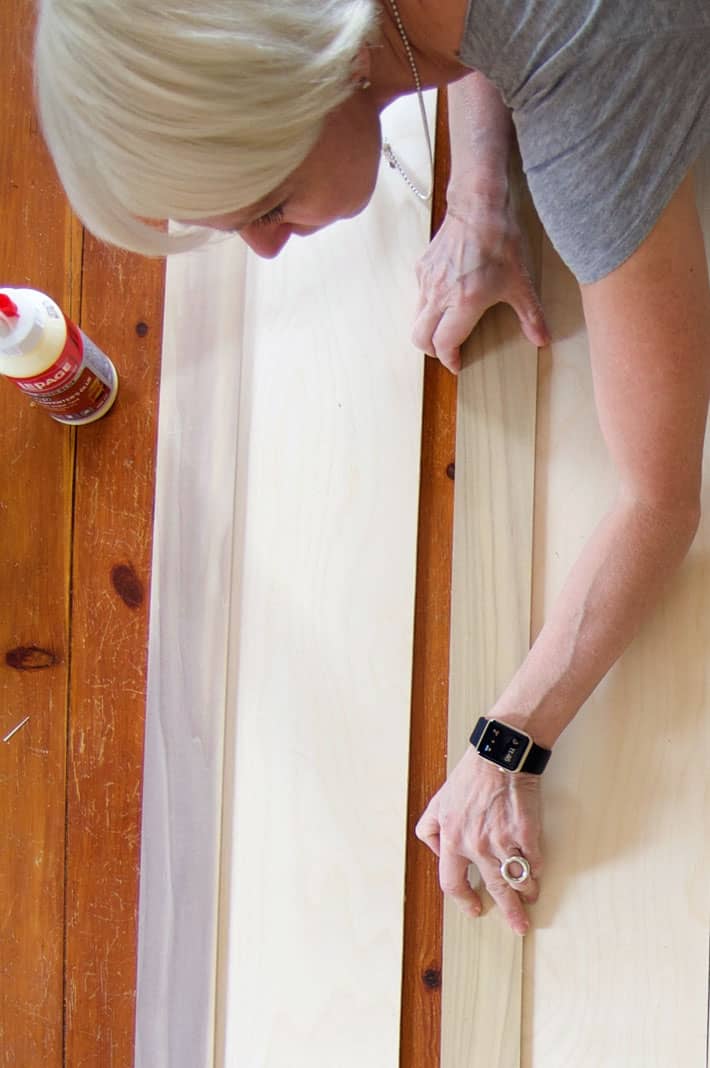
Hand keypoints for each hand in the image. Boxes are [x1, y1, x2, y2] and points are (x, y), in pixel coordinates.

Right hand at [412, 197, 549, 373]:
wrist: (479, 206)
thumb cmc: (499, 241)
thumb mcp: (520, 282)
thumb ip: (530, 315)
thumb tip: (542, 339)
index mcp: (462, 303)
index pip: (443, 343)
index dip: (448, 358)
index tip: (457, 363)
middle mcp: (439, 295)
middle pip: (420, 338)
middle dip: (432, 350)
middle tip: (447, 350)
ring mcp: (427, 281)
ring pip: (416, 319)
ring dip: (428, 330)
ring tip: (445, 328)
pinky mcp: (422, 268)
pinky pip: (419, 297)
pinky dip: (428, 307)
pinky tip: (445, 300)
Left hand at [415, 746, 542, 934]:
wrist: (500, 754)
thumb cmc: (471, 775)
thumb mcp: (439, 801)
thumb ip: (431, 828)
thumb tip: (436, 851)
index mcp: (452, 839)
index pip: (451, 883)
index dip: (463, 900)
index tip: (473, 908)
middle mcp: (475, 844)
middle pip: (493, 889)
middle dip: (508, 912)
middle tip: (518, 924)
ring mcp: (502, 840)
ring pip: (517, 880)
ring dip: (526, 892)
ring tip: (531, 896)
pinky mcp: (526, 833)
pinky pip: (534, 862)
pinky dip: (536, 869)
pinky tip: (537, 870)